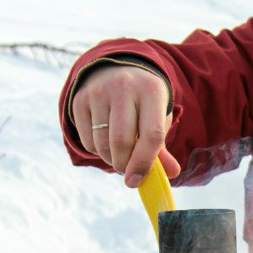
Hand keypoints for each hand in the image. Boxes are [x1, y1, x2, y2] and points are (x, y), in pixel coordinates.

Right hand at [71, 65, 180, 185]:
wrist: (118, 70)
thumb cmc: (144, 103)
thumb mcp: (158, 117)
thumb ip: (162, 148)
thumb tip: (172, 173)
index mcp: (151, 91)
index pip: (151, 135)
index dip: (145, 163)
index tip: (137, 181)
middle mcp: (124, 87)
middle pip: (122, 141)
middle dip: (124, 165)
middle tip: (128, 171)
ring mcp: (99, 92)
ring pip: (102, 143)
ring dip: (111, 160)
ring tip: (119, 156)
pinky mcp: (80, 99)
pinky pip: (87, 140)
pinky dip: (98, 151)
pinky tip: (106, 142)